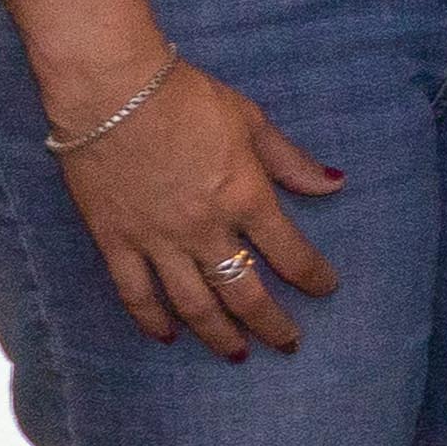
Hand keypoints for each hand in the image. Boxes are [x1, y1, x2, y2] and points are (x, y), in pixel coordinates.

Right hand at [57, 61, 344, 357]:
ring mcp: (158, 240)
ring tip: (236, 355)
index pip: (290, 251)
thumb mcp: (251, 120)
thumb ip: (291, 161)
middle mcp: (205, 229)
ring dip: (218, 334)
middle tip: (289, 344)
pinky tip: (167, 336)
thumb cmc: (186, 98)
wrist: (112, 90)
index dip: (312, 276)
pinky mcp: (115, 241)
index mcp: (245, 197)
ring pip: (194, 303)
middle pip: (245, 292)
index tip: (325, 290)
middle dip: (271, 323)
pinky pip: (135, 293)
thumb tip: (335, 184)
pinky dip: (152, 320)